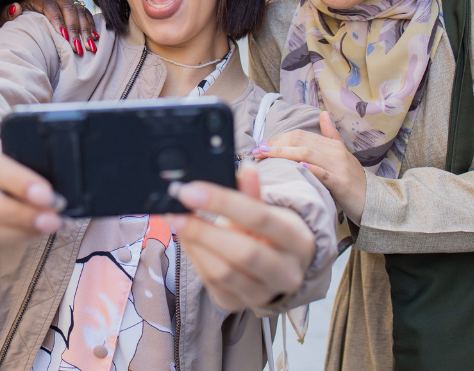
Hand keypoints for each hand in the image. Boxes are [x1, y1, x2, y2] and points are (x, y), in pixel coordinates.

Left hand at [0, 0, 97, 55]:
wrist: (23, 14)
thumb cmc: (14, 19)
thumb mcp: (5, 18)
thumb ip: (7, 14)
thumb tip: (16, 7)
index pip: (50, 6)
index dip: (57, 21)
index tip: (63, 37)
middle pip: (68, 8)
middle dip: (74, 29)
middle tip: (77, 47)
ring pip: (79, 11)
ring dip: (85, 29)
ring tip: (88, 47)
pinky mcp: (74, 5)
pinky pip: (85, 13)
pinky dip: (90, 25)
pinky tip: (94, 38)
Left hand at [165, 167, 316, 311]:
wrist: (279, 268)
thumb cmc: (270, 232)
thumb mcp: (267, 209)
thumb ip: (251, 191)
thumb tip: (244, 169)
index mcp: (297, 240)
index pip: (259, 217)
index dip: (222, 202)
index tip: (190, 191)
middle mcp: (286, 272)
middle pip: (243, 252)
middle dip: (203, 230)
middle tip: (176, 211)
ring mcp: (264, 293)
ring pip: (223, 272)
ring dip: (194, 245)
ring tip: (177, 221)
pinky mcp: (239, 304)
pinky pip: (210, 283)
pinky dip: (194, 258)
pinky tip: (187, 240)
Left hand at [255, 112, 366, 224]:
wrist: (373, 200)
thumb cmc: (352, 180)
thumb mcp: (341, 155)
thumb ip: (331, 135)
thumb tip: (324, 114)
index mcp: (332, 145)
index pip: (300, 135)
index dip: (279, 138)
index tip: (262, 145)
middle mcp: (335, 153)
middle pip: (300, 142)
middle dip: (276, 145)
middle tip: (257, 151)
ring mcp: (339, 168)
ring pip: (308, 155)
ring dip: (284, 154)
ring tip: (266, 155)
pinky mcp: (342, 184)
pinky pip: (325, 174)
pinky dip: (311, 169)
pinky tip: (298, 167)